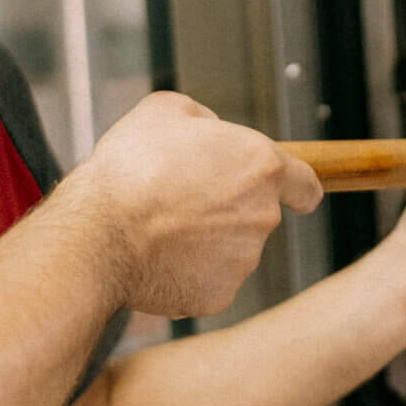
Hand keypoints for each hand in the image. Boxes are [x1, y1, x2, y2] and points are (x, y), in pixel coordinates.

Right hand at [64, 92, 322, 318]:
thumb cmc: (129, 168)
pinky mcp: (218, 295)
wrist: (99, 233)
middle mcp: (263, 215)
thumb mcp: (164, 110)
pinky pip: (207, 281)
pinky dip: (187, 272)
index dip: (295, 188)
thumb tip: (211, 130)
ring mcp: (243, 260)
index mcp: (261, 166)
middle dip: (228, 209)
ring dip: (205, 240)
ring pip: (231, 250)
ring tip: (159, 226)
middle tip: (180, 198)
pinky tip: (155, 256)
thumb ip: (202, 118)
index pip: (306, 185)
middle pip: (258, 215)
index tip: (287, 194)